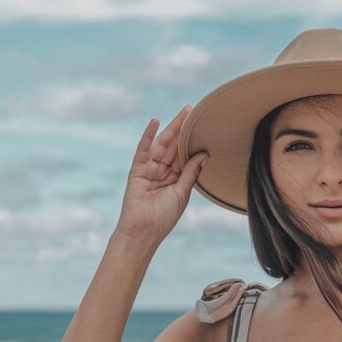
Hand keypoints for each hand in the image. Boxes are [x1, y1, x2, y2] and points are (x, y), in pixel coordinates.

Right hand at [114, 106, 206, 245]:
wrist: (144, 231)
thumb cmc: (164, 217)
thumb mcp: (182, 192)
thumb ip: (190, 172)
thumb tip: (204, 154)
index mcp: (176, 180)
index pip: (185, 156)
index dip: (192, 142)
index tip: (203, 126)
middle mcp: (163, 173)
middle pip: (174, 147)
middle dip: (183, 130)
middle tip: (193, 111)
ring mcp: (150, 170)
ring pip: (162, 146)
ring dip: (171, 129)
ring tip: (183, 113)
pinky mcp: (137, 170)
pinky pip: (143, 150)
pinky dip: (148, 136)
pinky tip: (155, 122)